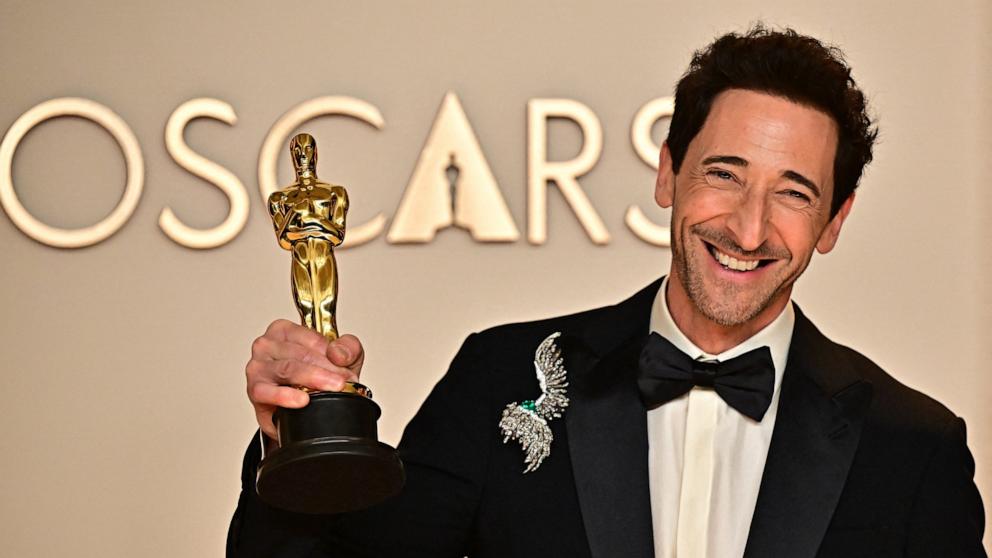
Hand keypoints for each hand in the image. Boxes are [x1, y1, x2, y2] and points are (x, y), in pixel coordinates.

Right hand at [245, 319, 364, 438]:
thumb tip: (338, 353)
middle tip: (344, 383)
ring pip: (288, 369)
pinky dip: (286, 396)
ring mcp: (258, 366)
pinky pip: (268, 391)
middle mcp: (267, 345)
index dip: (333, 355)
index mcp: (285, 331)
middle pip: (302, 354)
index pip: (313, 338)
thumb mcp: (340, 358)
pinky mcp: (254, 389)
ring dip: (314, 379)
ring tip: (332, 389)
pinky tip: (302, 400)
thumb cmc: (316, 378)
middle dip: (328, 370)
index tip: (347, 370)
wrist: (302, 413)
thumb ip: (348, 348)